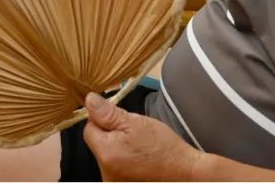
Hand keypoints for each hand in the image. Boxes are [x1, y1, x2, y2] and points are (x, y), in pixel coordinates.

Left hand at [83, 92, 203, 180]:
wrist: (185, 173)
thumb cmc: (164, 148)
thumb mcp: (136, 123)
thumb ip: (108, 113)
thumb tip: (89, 100)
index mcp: (106, 154)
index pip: (89, 128)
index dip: (104, 120)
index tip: (121, 120)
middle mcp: (105, 172)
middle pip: (97, 143)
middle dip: (111, 134)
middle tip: (134, 134)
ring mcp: (113, 181)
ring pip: (106, 154)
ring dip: (117, 147)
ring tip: (138, 148)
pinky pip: (115, 166)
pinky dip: (123, 160)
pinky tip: (138, 160)